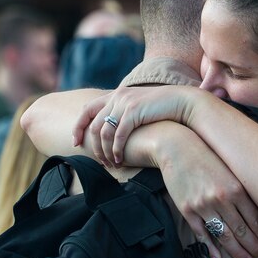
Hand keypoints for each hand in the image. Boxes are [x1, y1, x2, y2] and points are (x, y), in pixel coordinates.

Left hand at [72, 85, 195, 165]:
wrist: (182, 102)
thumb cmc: (162, 109)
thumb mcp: (138, 108)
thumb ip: (124, 114)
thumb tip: (112, 131)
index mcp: (115, 94)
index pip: (87, 109)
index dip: (78, 126)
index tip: (76, 142)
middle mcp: (117, 97)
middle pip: (93, 125)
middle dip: (93, 146)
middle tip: (98, 160)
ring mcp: (125, 103)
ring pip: (103, 132)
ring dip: (105, 151)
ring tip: (111, 163)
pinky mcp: (134, 112)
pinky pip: (118, 135)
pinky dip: (116, 150)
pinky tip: (119, 160)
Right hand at [160, 127, 257, 257]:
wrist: (176, 146)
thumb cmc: (207, 155)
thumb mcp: (231, 168)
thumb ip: (243, 189)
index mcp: (236, 188)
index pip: (256, 219)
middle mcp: (222, 199)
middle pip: (243, 231)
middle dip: (256, 248)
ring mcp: (203, 206)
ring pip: (225, 236)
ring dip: (239, 253)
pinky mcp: (187, 210)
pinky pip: (202, 234)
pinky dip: (211, 249)